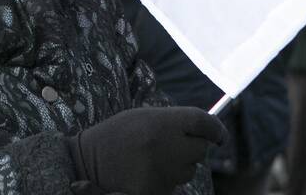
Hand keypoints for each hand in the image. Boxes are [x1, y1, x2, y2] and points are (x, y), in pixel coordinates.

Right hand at [66, 107, 226, 194]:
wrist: (86, 162)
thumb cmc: (117, 135)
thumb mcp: (143, 117)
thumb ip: (173, 121)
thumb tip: (206, 130)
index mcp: (162, 122)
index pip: (203, 123)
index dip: (215, 129)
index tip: (219, 135)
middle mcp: (166, 146)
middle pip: (200, 149)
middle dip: (194, 147)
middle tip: (175, 144)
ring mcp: (162, 172)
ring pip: (190, 170)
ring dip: (180, 164)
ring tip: (153, 158)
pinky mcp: (158, 192)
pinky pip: (175, 185)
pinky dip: (168, 179)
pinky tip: (148, 172)